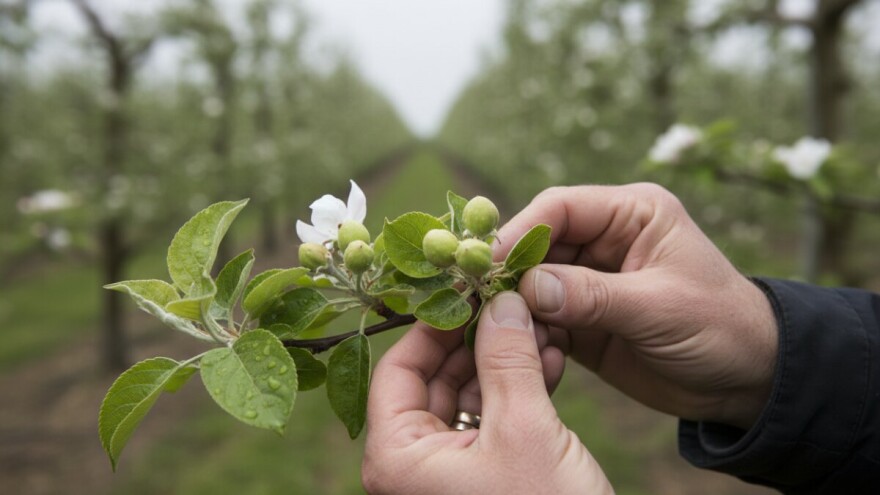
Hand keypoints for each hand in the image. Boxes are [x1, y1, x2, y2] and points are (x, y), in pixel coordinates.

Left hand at [361, 293, 612, 494]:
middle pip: (434, 380)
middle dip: (478, 339)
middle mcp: (412, 467)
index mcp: (397, 458)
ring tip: (542, 326)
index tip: (469, 290)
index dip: (433, 325)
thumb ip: (507, 358)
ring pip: (468, 397)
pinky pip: (491, 422)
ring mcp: (447, 475)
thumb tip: (500, 300)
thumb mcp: (524, 429)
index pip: (397, 369)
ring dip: (504, 361)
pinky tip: (550, 360)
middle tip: (513, 301)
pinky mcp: (483, 479)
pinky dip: (517, 391)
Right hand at [496, 184, 777, 429]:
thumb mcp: (660, 307)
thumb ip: (593, 296)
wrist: (747, 381)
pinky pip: (539, 318)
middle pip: (537, 244)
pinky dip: (524, 332)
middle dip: (508, 271)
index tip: (489, 262)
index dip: (521, 231)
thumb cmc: (720, 328)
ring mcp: (590, 280)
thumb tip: (527, 289)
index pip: (561, 208)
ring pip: (531, 283)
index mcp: (631, 214)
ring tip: (485, 327)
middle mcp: (605, 240)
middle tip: (474, 297)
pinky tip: (512, 348)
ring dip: (511, 304)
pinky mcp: (582, 319)